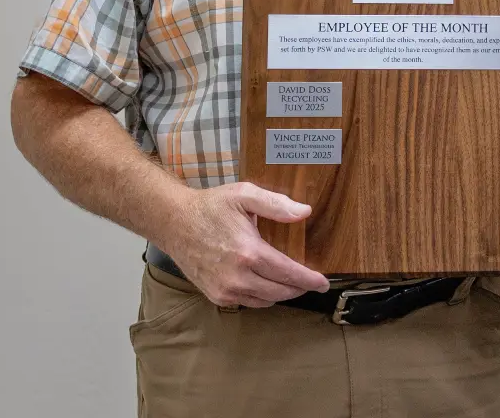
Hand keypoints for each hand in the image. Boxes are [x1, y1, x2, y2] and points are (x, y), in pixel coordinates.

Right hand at [161, 182, 330, 307]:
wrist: (174, 222)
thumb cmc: (211, 207)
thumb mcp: (245, 195)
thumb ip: (277, 204)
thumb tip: (304, 211)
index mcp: (249, 253)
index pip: (289, 274)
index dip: (310, 280)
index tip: (325, 283)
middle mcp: (237, 277)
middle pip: (280, 292)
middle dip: (300, 288)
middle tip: (312, 282)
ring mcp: (225, 290)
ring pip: (265, 301)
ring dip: (282, 294)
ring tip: (293, 283)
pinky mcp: (215, 296)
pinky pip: (248, 303)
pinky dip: (263, 297)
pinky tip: (268, 286)